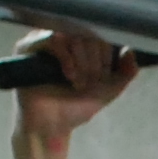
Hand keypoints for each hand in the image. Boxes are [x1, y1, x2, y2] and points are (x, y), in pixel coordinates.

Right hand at [9, 30, 136, 142]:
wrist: (53, 127)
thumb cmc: (76, 106)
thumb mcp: (109, 90)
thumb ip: (125, 73)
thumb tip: (130, 51)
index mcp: (81, 43)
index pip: (100, 33)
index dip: (106, 55)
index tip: (103, 77)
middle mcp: (61, 37)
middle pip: (86, 32)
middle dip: (94, 61)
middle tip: (91, 82)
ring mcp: (43, 39)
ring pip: (71, 34)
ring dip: (82, 61)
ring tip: (80, 82)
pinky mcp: (27, 47)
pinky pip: (52, 38)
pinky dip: (66, 58)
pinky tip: (70, 76)